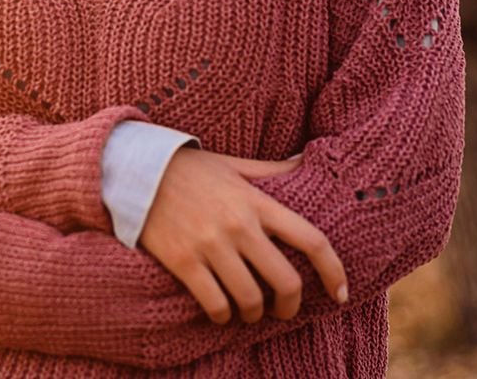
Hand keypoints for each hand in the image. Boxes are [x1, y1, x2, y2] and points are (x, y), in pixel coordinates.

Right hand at [139, 148, 348, 325]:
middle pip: (286, 281)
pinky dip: (223, 315)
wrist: (136, 171)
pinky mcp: (183, 262)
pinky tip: (222, 311)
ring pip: (250, 299)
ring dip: (254, 313)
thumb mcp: (235, 164)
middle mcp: (240, 226)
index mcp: (258, 202)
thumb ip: (272, 170)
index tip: (340, 293)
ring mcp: (211, 245)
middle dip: (291, 305)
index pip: (311, 239)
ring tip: (249, 311)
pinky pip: (215, 304)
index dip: (333, 270)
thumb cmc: (190, 169)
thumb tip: (307, 161)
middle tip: (285, 310)